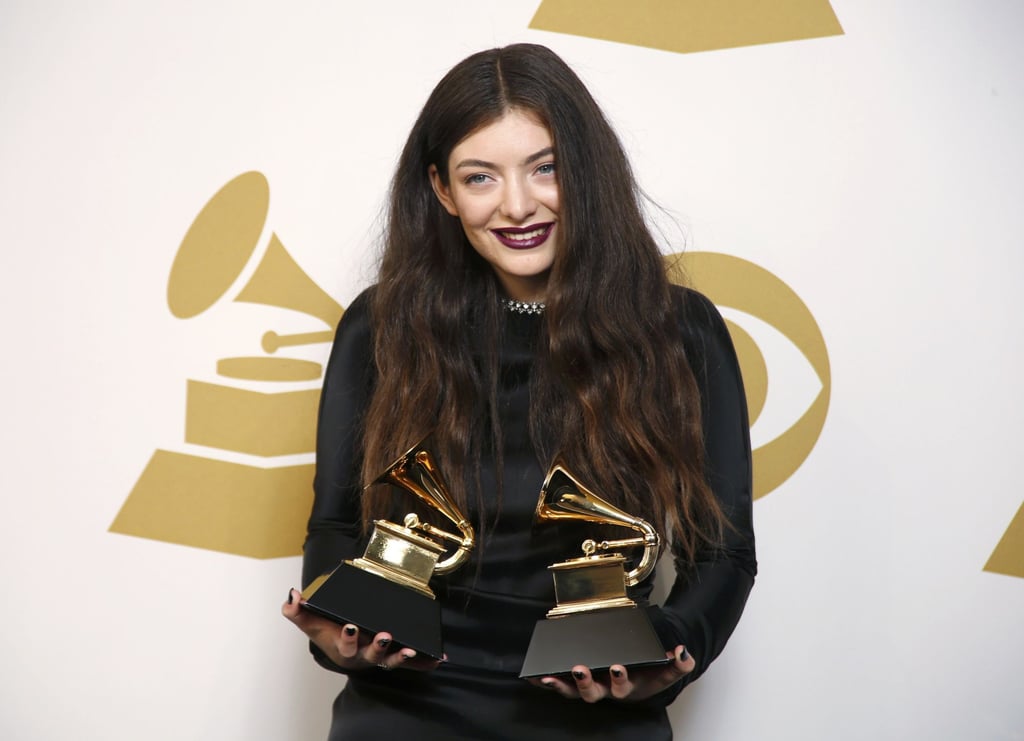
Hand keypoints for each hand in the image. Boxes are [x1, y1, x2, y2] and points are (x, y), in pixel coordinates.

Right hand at [281, 588, 442, 671]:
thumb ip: (296, 610)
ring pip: (391, 660)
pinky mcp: (392, 654)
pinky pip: (408, 661)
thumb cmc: (326, 630)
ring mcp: (379, 656)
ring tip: (411, 650)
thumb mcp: (310, 621)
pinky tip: (438, 659)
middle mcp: (362, 655)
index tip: (350, 626)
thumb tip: (293, 595)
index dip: (348, 638)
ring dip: (402, 657)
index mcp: (343, 649)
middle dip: (378, 647)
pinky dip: (422, 662)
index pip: (345, 646)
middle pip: (371, 655)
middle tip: (385, 636)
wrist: (338, 641)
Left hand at [527, 646, 694, 702]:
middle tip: (579, 670)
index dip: (618, 679)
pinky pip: (559, 684)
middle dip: (585, 683)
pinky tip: (534, 676)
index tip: (617, 667)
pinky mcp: (576, 682)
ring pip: (572, 691)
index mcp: (626, 686)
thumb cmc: (650, 672)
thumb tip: (682, 652)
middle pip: (592, 693)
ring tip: (548, 676)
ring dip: (559, 685)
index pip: (622, 687)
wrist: (640, 675)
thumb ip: (679, 663)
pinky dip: (546, 682)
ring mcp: (589, 687)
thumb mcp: (668, 670)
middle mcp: (605, 689)